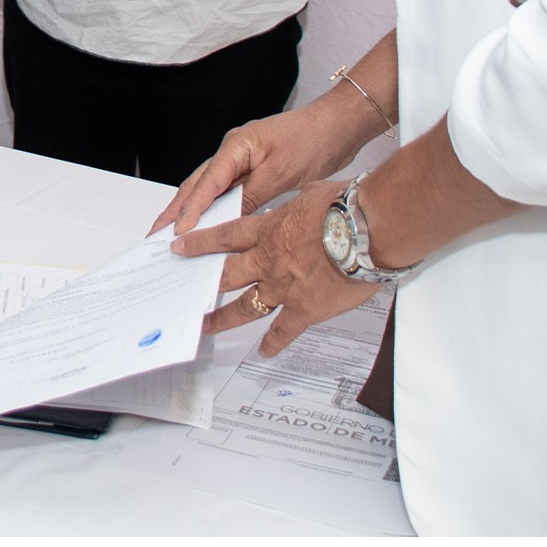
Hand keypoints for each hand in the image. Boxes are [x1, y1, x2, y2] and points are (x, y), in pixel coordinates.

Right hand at [149, 99, 372, 237]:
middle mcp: (234, 151)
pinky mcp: (254, 169)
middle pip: (197, 184)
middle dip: (175, 209)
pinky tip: (209, 223)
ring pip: (209, 188)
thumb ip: (252, 195)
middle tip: (155, 233)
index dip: (190, 210)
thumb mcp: (282, 173)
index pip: (207, 183)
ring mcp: (243, 160)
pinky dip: (214, 208)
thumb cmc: (314, 141)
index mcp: (236, 146)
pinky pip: (227, 191)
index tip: (177, 232)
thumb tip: (227, 219)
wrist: (339, 126)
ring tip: (172, 232)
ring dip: (191, 209)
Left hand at [175, 177, 374, 357]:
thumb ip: (295, 207)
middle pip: (226, 274)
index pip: (224, 236)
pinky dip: (273, 343)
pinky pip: (283, 331)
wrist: (365, 232)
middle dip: (203, 282)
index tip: (180, 246)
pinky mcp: (305, 310)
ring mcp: (283, 288)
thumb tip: (296, 206)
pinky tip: (265, 351)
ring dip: (223, 319)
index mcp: (268, 231)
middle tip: (184, 289)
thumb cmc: (345, 208)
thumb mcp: (310, 196)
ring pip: (245, 307)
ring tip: (208, 326)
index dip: (199, 242)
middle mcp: (268, 260)